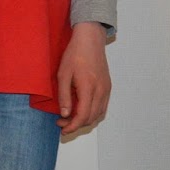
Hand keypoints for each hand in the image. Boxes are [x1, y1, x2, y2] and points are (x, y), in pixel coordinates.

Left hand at [55, 22, 110, 138]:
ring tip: (69, 118)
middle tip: (61, 122)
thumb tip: (65, 114)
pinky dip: (92, 113)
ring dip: (84, 120)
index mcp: (88, 87)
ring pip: (98, 114)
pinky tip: (81, 110)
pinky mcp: (108, 87)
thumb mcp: (63, 74)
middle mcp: (101, 91)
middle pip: (91, 118)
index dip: (72, 126)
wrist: (90, 40)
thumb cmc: (75, 54)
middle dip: (76, 124)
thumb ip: (64, 96)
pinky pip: (102, 106)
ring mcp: (106, 89)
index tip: (62, 129)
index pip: (83, 115)